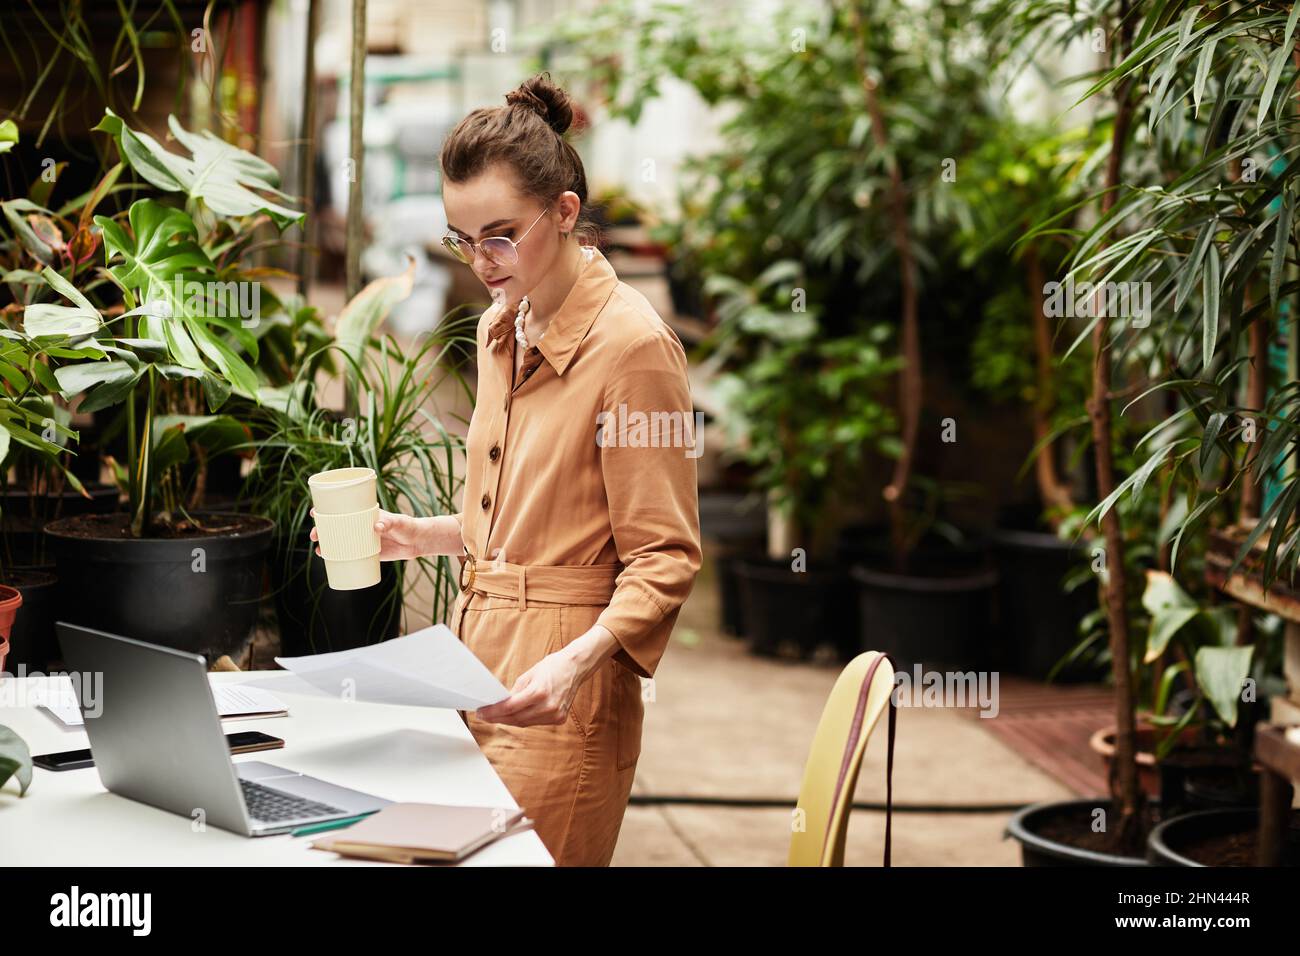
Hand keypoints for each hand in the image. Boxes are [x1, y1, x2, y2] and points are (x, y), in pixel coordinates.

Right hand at [309, 507, 426, 560]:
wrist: (416, 542)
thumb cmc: (407, 526)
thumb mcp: (398, 522)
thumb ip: (388, 523)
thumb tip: (377, 527)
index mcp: (363, 514)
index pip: (341, 509)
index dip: (325, 510)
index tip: (315, 512)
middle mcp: (359, 526)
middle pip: (334, 526)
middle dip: (321, 530)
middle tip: (315, 536)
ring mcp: (361, 540)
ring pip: (338, 541)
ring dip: (326, 544)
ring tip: (320, 550)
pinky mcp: (366, 552)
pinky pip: (348, 555)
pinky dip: (336, 557)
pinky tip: (328, 560)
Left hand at [474, 649, 583, 727]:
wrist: (576, 668)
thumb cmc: (553, 667)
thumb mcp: (529, 674)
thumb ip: (515, 692)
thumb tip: (501, 704)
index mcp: (539, 692)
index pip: (510, 707)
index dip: (493, 712)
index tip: (481, 712)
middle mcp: (548, 706)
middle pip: (515, 718)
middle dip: (497, 718)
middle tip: (484, 716)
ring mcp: (555, 714)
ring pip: (524, 723)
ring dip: (509, 720)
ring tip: (496, 716)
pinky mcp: (559, 719)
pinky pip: (535, 723)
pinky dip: (523, 719)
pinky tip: (514, 716)